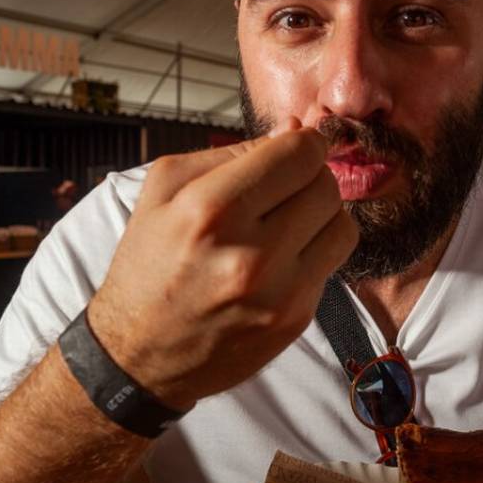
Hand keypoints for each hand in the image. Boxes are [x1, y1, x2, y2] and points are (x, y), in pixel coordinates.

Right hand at [87, 120, 357, 409]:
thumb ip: (232, 151)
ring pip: (343, 225)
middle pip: (326, 186)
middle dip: (311, 178)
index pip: (298, 154)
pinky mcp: (296, 320)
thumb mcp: (165, 190)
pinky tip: (280, 259)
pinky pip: (332, 265)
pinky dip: (312, 254)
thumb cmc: (149, 264)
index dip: (305, 143)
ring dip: (321, 216)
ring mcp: (279, 293)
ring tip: (288, 222)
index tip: (297, 147)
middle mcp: (250, 254)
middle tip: (285, 188)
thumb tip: (293, 129)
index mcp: (211, 211)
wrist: (139, 354)